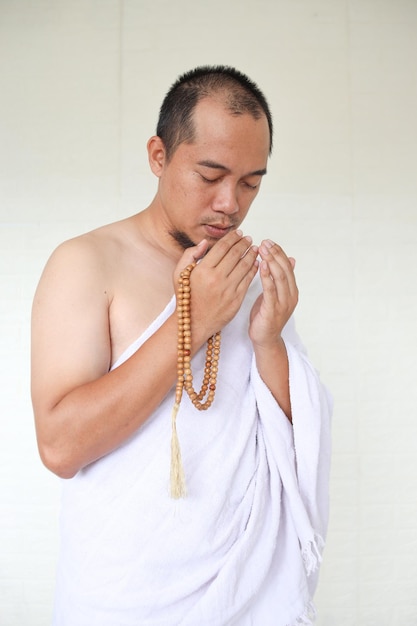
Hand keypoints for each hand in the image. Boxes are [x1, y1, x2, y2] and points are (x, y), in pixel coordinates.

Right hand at [174, 231, 258, 347]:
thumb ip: (190, 255)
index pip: (222, 248)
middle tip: (248, 239)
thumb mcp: (179, 274)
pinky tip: (256, 263)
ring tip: (254, 248)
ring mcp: (228, 289)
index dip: (232, 238)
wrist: (193, 323)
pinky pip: (248, 280)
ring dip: (251, 255)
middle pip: (235, 254)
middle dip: (244, 244)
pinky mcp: (236, 299)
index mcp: (203, 270)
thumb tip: (205, 243)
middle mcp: (216, 278)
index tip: (238, 234)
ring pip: (244, 266)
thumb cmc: (187, 297)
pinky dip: (253, 269)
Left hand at [249, 240, 297, 348]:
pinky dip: (266, 276)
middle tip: (265, 242)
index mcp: (292, 291)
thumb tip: (291, 259)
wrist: (265, 339)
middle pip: (285, 269)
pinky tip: (261, 265)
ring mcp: (283, 303)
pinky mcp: (273, 309)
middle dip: (275, 253)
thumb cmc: (266, 316)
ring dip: (271, 261)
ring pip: (280, 277)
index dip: (279, 253)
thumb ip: (281, 279)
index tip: (269, 242)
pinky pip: (270, 289)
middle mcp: (291, 295)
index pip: (288, 266)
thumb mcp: (274, 294)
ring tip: (262, 249)